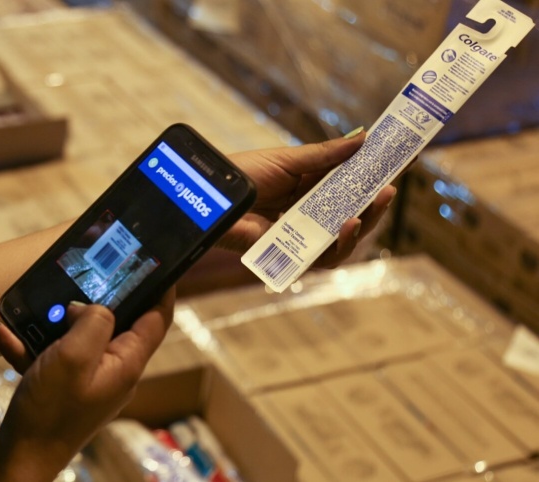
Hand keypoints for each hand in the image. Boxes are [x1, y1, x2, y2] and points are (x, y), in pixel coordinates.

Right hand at [0, 290, 174, 481]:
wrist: (20, 459)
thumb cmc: (50, 411)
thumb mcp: (75, 356)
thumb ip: (94, 323)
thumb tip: (93, 307)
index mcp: (127, 362)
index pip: (157, 319)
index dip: (162, 291)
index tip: (157, 267)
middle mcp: (116, 371)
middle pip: (119, 326)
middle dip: (101, 302)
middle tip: (86, 280)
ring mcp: (92, 382)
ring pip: (83, 340)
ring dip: (59, 324)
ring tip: (41, 309)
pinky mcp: (68, 390)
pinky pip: (56, 359)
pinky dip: (36, 347)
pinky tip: (9, 335)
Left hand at [219, 132, 396, 267]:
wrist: (214, 196)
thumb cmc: (245, 173)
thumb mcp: (289, 160)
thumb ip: (326, 154)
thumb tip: (363, 137)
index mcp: (310, 188)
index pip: (350, 185)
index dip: (375, 176)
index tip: (401, 162)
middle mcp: (310, 213)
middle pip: (353, 213)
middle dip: (375, 202)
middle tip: (391, 186)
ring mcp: (303, 235)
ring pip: (345, 238)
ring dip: (365, 222)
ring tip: (375, 203)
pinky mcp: (293, 254)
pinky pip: (325, 256)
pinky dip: (342, 243)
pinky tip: (349, 223)